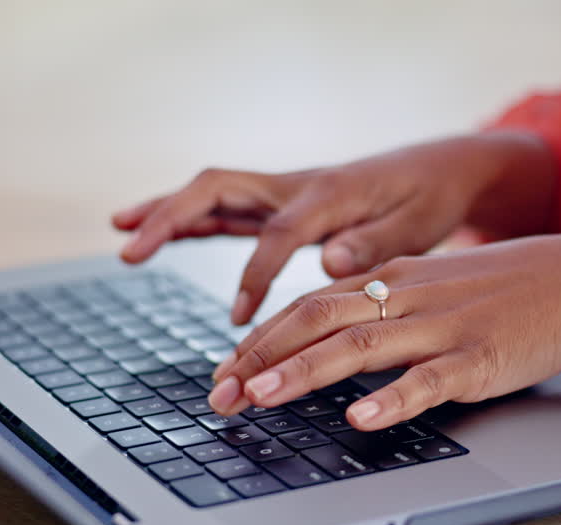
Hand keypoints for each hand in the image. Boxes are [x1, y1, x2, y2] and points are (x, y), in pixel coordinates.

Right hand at [111, 132, 552, 324]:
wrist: (439, 169)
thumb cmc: (429, 200)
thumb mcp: (417, 226)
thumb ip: (374, 245)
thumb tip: (330, 263)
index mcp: (329, 193)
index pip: (278, 232)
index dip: (256, 273)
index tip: (240, 319)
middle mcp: (297, 186)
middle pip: (221, 191)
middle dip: (172, 218)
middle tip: (130, 250)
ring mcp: (284, 192)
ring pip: (213, 195)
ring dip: (166, 213)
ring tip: (120, 236)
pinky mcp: (282, 204)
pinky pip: (227, 210)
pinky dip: (190, 224)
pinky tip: (155, 239)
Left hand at [204, 233, 560, 430]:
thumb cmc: (514, 287)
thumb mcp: (438, 284)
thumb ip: (387, 307)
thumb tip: (334, 341)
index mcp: (394, 278)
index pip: (310, 304)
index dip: (259, 338)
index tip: (223, 371)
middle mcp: (409, 297)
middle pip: (318, 320)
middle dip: (260, 356)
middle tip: (219, 395)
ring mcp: (444, 326)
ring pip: (361, 345)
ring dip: (304, 371)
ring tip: (261, 396)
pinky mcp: (482, 357)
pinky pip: (431, 379)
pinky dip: (393, 398)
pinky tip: (361, 417)